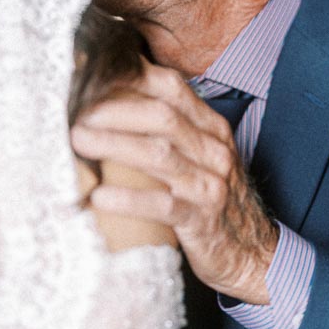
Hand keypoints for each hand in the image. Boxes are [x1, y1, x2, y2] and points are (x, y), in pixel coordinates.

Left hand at [71, 63, 278, 302]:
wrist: (252, 253)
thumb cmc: (212, 200)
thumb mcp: (199, 157)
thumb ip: (168, 131)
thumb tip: (111, 104)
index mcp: (211, 128)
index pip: (171, 88)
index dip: (131, 77)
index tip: (91, 75)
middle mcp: (213, 151)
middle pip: (162, 117)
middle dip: (115, 111)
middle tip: (76, 113)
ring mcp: (210, 185)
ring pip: (160, 156)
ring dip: (115, 145)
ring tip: (78, 141)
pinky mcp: (202, 221)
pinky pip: (163, 206)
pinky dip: (129, 199)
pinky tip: (99, 196)